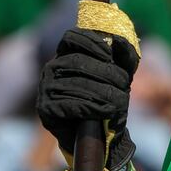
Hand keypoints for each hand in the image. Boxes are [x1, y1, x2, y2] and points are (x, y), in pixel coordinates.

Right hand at [37, 28, 138, 170]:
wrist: (101, 133)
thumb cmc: (110, 97)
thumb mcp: (122, 73)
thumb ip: (123, 55)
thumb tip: (118, 40)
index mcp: (67, 54)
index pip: (71, 37)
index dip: (90, 42)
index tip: (110, 54)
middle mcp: (52, 68)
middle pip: (76, 61)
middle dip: (105, 71)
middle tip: (125, 84)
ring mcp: (45, 88)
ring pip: (74, 83)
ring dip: (103, 92)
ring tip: (120, 100)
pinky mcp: (45, 109)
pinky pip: (69, 104)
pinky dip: (92, 107)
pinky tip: (107, 111)